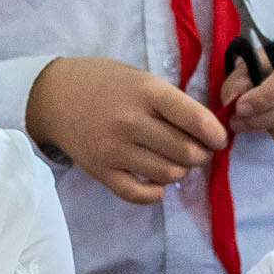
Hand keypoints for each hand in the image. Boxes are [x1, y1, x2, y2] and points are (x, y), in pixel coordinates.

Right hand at [24, 54, 226, 204]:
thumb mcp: (141, 78)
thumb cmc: (105, 83)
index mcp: (146, 92)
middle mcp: (131, 121)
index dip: (215, 133)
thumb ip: (171, 102)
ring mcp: (114, 149)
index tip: (218, 139)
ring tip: (174, 160)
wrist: (55, 96)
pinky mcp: (101, 172)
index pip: (194, 119)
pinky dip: (156, 192)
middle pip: (186, 152)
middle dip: (200, 154)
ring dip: (180, 171)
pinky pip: (140, 195)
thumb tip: (206, 133)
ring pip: (169, 174)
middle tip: (196, 150)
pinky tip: (156, 181)